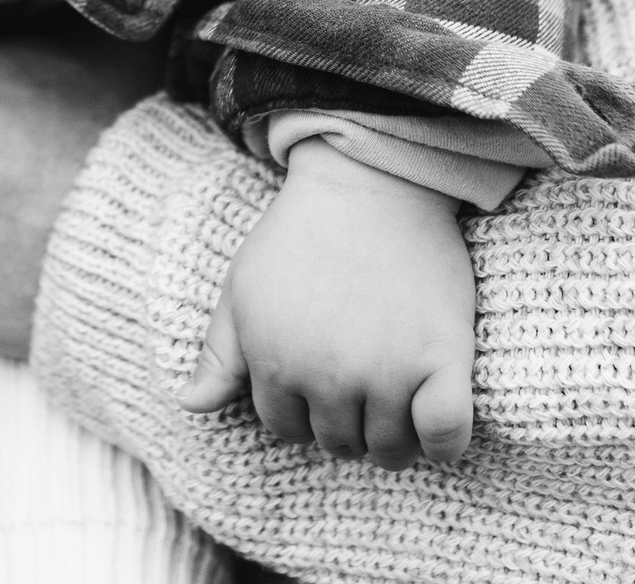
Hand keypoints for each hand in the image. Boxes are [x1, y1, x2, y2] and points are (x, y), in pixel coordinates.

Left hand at [179, 138, 476, 469]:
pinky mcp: (442, 359)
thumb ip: (218, 355)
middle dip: (346, 422)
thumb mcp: (242, 289)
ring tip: (396, 395)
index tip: (320, 379)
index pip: (285, 427)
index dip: (302, 408)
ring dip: (394, 437)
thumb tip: (188, 406)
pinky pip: (446, 436)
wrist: (368, 182)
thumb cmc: (298, 233)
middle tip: (361, 381)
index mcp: (276, 364)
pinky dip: (444, 444)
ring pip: (390, 450)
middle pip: (338, 443)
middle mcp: (329, 377)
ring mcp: (388, 372)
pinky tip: (435, 417)